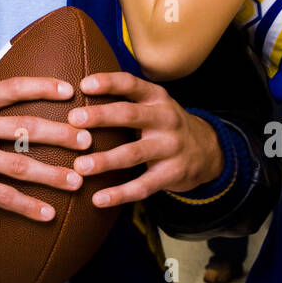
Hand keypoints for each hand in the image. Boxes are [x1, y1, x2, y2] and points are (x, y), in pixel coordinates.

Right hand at [0, 75, 91, 221]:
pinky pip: (1, 196)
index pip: (14, 88)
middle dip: (61, 134)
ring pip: (19, 165)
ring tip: (78, 181)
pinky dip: (27, 206)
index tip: (71, 91)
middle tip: (88, 140)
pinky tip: (48, 215)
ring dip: (52, 174)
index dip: (44, 87)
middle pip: (26, 128)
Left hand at [68, 72, 223, 208]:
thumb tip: (77, 91)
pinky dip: (120, 194)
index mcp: (157, 98)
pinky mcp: (172, 174)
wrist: (209, 150)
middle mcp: (165, 119)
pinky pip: (143, 186)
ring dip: (105, 160)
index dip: (109, 83)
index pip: (132, 84)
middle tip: (73, 120)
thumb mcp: (154, 103)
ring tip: (80, 166)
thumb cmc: (165, 124)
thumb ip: (125, 98)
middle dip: (101, 116)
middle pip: (130, 115)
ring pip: (134, 153)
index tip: (84, 85)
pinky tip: (98, 199)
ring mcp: (170, 147)